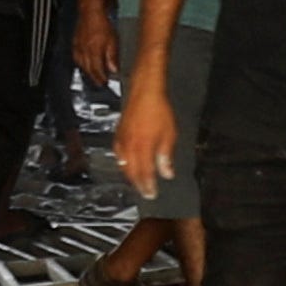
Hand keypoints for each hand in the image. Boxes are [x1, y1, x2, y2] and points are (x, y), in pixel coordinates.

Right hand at [73, 0, 119, 84]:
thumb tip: (113, 70)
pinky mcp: (75, 42)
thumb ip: (112, 57)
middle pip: (88, 70)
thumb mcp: (113, 41)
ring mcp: (78, 47)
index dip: (101, 79)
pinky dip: (80, 62)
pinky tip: (83, 62)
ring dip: (87, 71)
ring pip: (81, 64)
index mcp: (93, 53)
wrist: (91, 10)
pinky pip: (76, 56)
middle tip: (99, 83)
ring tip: (92, 75)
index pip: (97, 71)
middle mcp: (84, 52)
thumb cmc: (102, 23)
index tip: (105, 84)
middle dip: (94, 78)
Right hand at [117, 79, 177, 194]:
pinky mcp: (118, 134)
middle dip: (139, 185)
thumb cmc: (158, 110)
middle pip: (132, 173)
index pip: (145, 174)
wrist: (145, 91)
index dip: (148, 186)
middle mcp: (130, 147)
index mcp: (143, 148)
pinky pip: (117, 154)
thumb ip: (165, 156)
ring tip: (136, 183)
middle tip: (145, 193)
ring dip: (129, 176)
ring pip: (123, 165)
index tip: (152, 194)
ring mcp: (122, 140)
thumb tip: (167, 173)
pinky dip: (121, 163)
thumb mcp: (168, 135)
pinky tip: (124, 164)